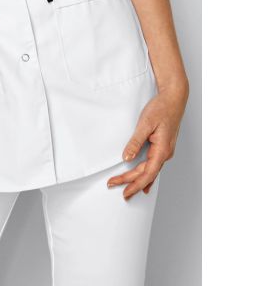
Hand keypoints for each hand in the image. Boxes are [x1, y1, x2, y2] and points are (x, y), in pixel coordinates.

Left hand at [106, 81, 188, 199]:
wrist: (174, 98)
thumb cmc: (161, 108)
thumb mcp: (145, 124)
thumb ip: (136, 142)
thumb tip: (127, 158)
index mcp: (162, 150)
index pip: (147, 174)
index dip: (134, 184)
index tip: (123, 190)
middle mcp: (165, 154)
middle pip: (147, 174)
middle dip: (131, 182)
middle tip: (113, 185)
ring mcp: (165, 151)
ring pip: (150, 170)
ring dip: (137, 179)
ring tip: (126, 188)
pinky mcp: (163, 146)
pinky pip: (154, 164)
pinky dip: (146, 174)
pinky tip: (145, 183)